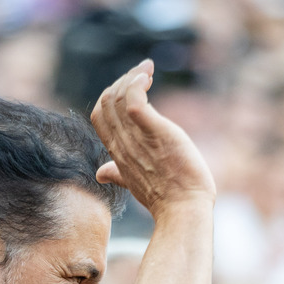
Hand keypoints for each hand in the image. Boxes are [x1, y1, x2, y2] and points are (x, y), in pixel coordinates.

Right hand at [90, 59, 215, 220]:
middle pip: (106, 101)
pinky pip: (135, 102)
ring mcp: (136, 139)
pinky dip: (137, 84)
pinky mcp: (155, 133)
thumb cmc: (165, 198)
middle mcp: (122, 143)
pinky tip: (148, 76)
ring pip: (118, 97)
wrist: (183, 211)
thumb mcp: (135, 181)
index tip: (133, 88)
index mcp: (117, 152)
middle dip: (122, 81)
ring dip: (132, 77)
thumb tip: (102, 174)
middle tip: (145, 74)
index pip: (99, 115)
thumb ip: (118, 173)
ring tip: (148, 71)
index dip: (111, 96)